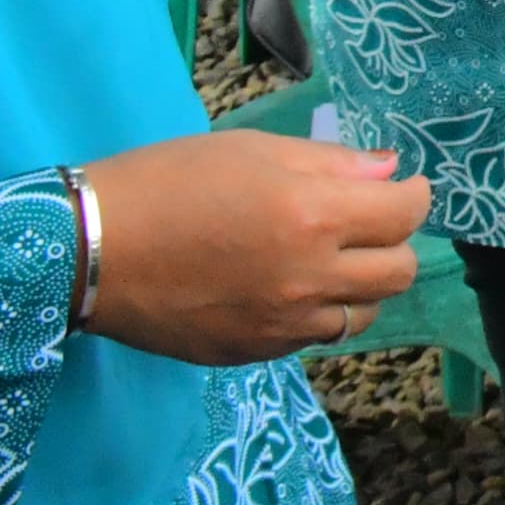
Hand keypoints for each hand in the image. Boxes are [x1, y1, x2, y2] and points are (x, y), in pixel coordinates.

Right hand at [78, 130, 430, 363]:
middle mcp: (308, 278)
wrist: (90, 249)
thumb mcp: (252, 151)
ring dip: (362, 286)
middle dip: (395, 243)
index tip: (402, 188)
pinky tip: (289, 289)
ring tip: (330, 260)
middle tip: (368, 223)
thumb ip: (331, 164)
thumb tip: (389, 171)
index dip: (413, 196)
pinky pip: (313, 338)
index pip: (406, 214)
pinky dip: (318, 314)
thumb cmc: (168, 183)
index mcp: (313, 217)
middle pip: (399, 272)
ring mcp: (281, 324)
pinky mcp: (252, 353)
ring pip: (364, 314)